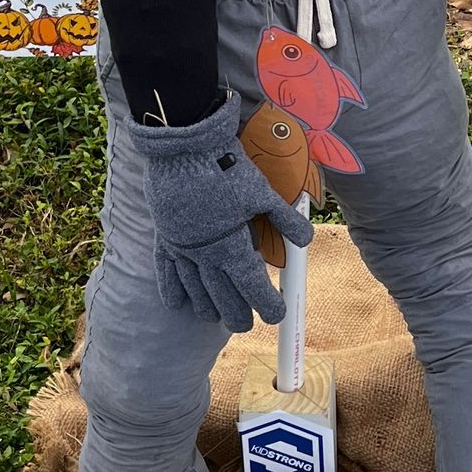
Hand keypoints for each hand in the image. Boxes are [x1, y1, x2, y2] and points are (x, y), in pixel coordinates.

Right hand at [126, 92, 313, 332]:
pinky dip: (172, 289)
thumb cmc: (226, 168)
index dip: (266, 303)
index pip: (252, 285)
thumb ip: (284, 219)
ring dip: (207, 306)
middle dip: (236, 312)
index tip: (276, 315)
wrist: (184, 148)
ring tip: (215, 318)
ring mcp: (182, 247)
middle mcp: (205, 254)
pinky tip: (177, 304)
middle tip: (244, 323)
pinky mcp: (166, 236)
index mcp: (232, 245)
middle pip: (223, 294)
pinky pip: (167, 270)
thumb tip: (306, 241)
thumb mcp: (262, 193)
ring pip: (195, 288)